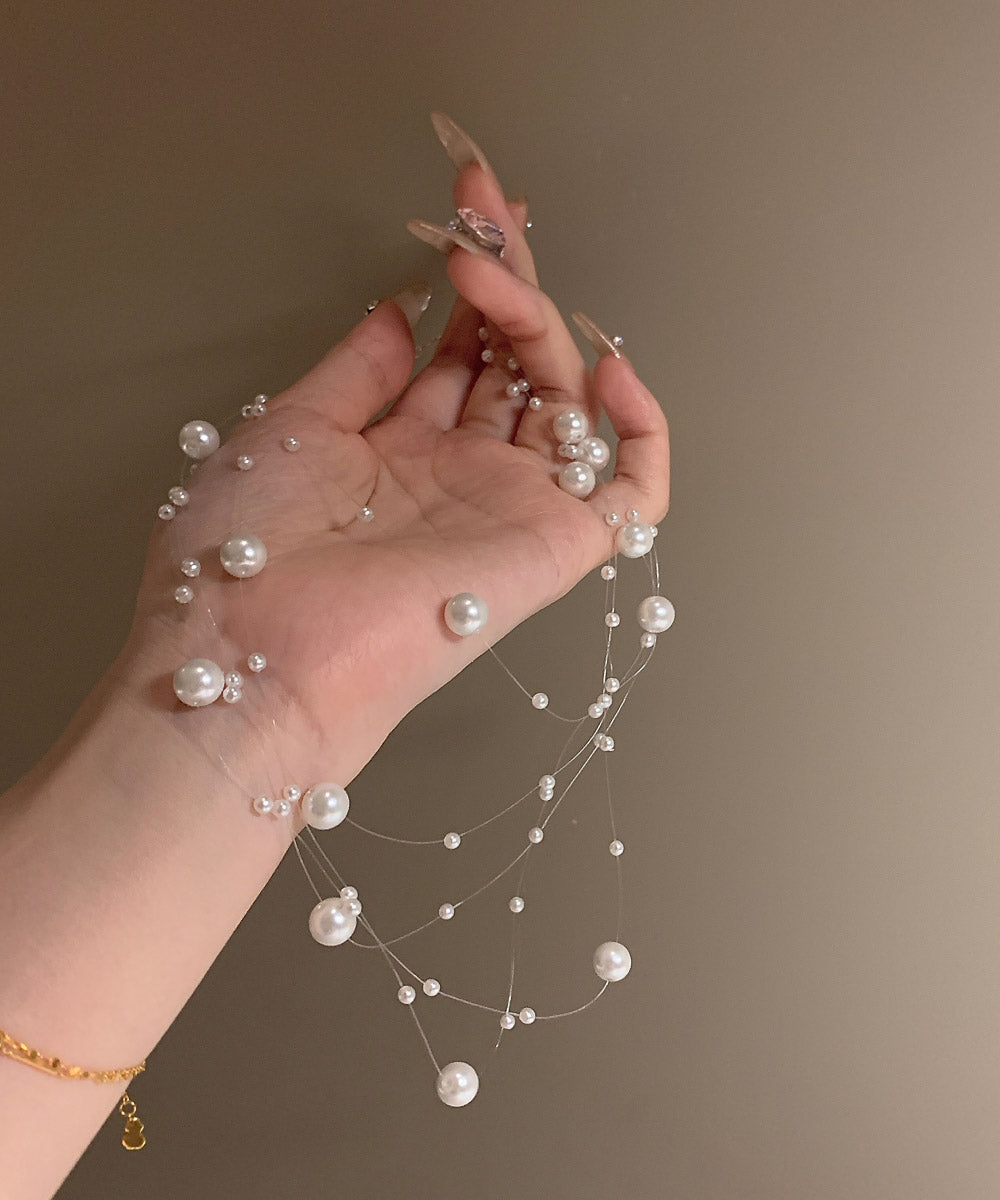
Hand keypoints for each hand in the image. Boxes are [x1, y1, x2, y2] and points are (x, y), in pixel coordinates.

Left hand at [119, 114, 669, 816]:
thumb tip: (399, 307)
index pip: (462, 353)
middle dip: (507, 277)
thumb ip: (357, 368)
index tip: (465, 208)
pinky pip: (632, 492)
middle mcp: (459, 476)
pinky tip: (610, 369)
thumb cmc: (248, 553)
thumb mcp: (290, 427)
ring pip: (565, 401)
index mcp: (397, 453)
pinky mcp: (552, 546)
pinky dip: (643, 433)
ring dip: (542, 323)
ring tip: (493, 270)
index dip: (470, 281)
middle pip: (515, 363)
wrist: (255, 655)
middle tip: (484, 207)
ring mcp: (508, 507)